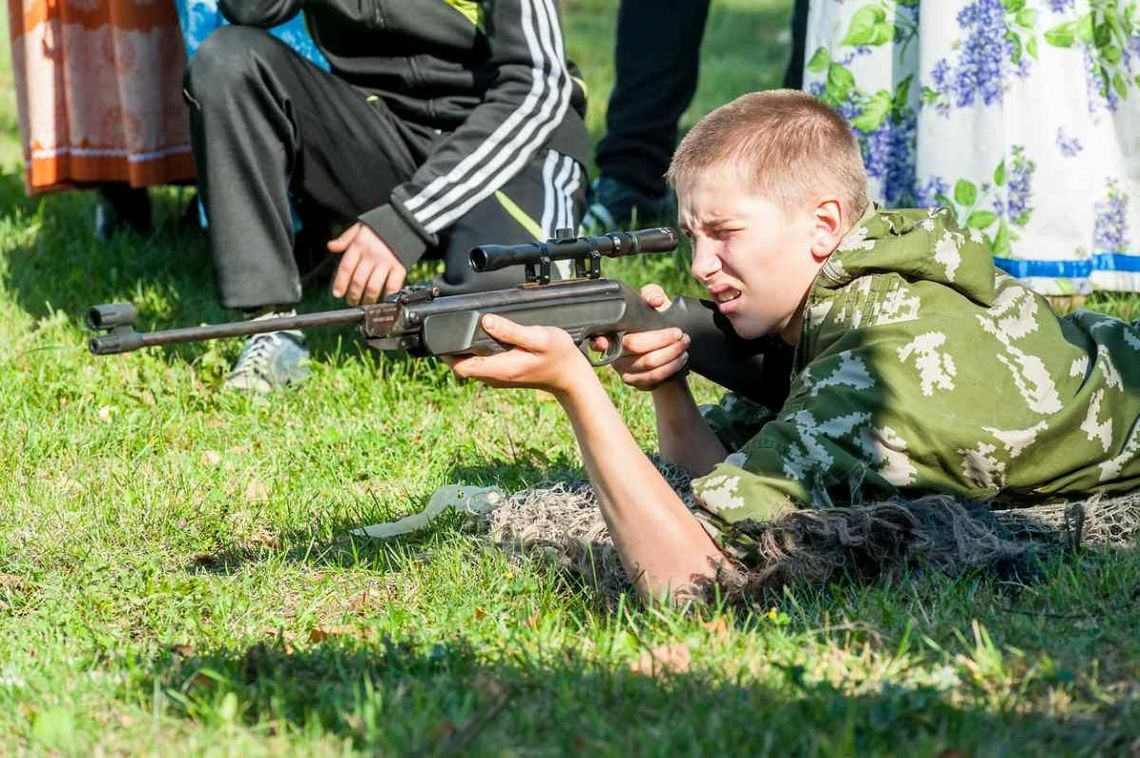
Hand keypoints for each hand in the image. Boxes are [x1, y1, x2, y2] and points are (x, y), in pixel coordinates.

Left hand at [328, 222, 406, 304]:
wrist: (405, 221)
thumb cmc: (380, 227)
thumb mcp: (359, 227)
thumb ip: (345, 239)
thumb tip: (331, 246)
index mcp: (359, 245)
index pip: (346, 267)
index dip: (340, 283)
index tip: (337, 294)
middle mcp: (371, 255)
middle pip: (358, 281)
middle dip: (353, 295)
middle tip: (352, 301)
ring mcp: (386, 262)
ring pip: (373, 287)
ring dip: (368, 299)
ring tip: (366, 304)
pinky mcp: (400, 267)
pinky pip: (393, 286)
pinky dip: (387, 296)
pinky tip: (383, 300)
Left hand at [446, 314, 593, 394]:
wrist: (570, 376)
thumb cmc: (559, 356)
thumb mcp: (539, 338)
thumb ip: (511, 331)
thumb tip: (486, 321)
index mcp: (500, 368)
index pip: (460, 367)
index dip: (448, 352)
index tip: (446, 334)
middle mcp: (495, 377)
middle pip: (460, 366)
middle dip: (453, 349)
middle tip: (452, 326)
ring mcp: (498, 377)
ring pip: (469, 366)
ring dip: (463, 351)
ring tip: (465, 330)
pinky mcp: (502, 374)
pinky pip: (480, 365)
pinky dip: (475, 353)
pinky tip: (481, 339)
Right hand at [592, 284, 688, 389]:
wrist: (666, 348)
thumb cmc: (654, 323)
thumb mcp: (653, 304)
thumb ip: (652, 294)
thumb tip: (655, 301)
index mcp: (612, 331)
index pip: (598, 337)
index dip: (599, 341)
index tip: (605, 341)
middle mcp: (613, 351)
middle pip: (633, 346)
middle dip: (661, 339)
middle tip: (678, 333)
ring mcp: (623, 368)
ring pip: (646, 363)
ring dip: (670, 353)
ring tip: (684, 344)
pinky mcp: (635, 381)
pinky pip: (653, 377)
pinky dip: (671, 366)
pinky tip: (681, 358)